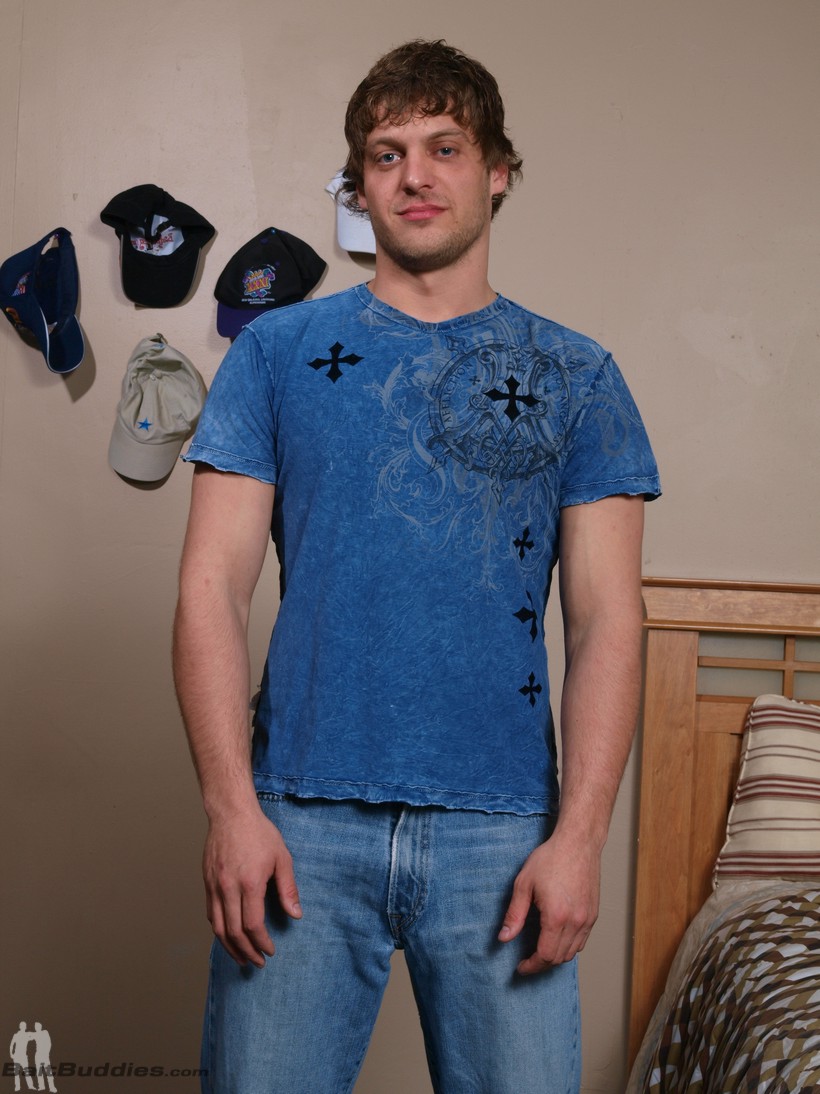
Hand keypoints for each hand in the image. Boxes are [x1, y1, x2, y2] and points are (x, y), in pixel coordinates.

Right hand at [203, 806, 301, 966]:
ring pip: (217, 927)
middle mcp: (228, 888)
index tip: (270, 951)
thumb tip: (295, 915)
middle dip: (247, 951)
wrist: (232, 814)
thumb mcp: (282, 858)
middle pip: (233, 932)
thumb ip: (288, 889)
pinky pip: (211, 914)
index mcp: (249, 883)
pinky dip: (219, 930)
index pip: (253, 925)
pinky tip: (228, 936)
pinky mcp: (207, 882)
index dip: (261, 943)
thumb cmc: (259, 833)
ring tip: (242, 958)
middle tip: (258, 962)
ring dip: (230, 947)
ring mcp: (214, 886)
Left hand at [497, 832, 599, 973]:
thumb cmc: (550, 859)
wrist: (578, 843)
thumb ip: (514, 915)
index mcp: (556, 917)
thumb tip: (504, 938)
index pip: (545, 956)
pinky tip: (556, 938)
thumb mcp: (524, 884)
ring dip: (555, 957)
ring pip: (572, 953)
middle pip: (558, 958)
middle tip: (527, 960)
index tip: (520, 966)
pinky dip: (568, 947)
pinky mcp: (593, 914)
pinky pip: (582, 941)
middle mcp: (575, 922)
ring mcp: (587, 919)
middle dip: (541, 964)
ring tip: (540, 950)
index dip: (531, 966)